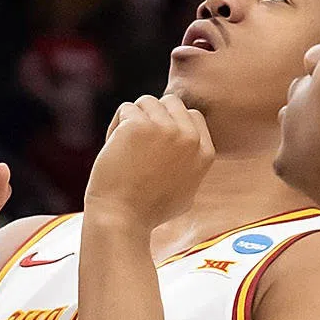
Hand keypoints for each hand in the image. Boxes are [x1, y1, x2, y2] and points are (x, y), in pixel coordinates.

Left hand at [88, 93, 217, 227]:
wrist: (122, 217)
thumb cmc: (149, 210)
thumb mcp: (187, 191)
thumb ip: (191, 166)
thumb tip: (189, 147)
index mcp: (205, 152)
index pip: (192, 115)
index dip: (172, 123)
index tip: (156, 142)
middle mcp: (189, 137)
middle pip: (170, 102)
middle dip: (153, 116)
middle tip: (139, 142)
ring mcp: (165, 129)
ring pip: (146, 102)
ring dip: (133, 119)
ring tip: (126, 147)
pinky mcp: (138, 125)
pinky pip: (126, 109)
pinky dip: (116, 126)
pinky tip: (114, 148)